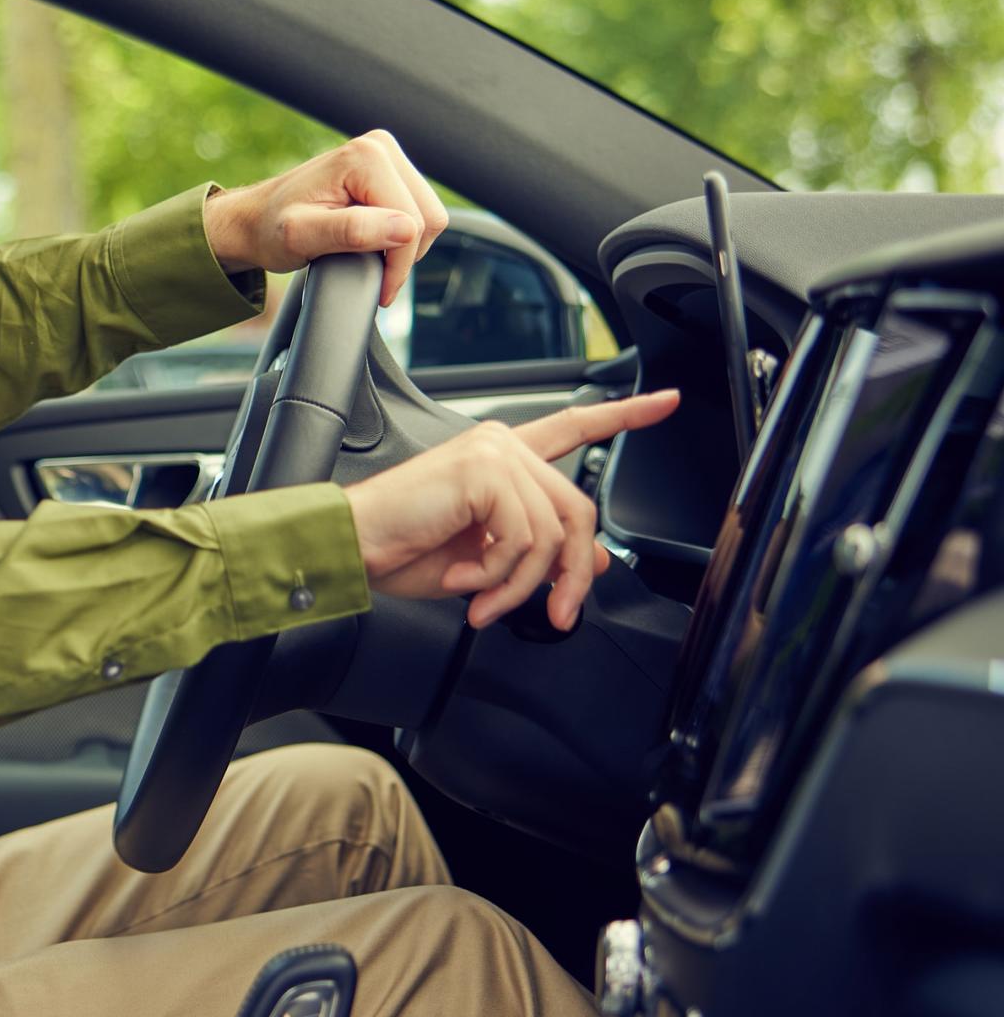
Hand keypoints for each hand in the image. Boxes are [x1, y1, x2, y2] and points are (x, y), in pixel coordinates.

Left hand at [205, 130, 447, 306]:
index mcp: (364, 157)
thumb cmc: (271, 228)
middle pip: (428, 217)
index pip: (413, 222)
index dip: (397, 264)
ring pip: (429, 216)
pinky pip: (418, 212)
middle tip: (370, 275)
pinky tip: (373, 244)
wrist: (255, 220)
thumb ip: (352, 232)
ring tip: (367, 257)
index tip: (377, 288)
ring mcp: (386, 156)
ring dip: (404, 248)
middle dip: (403, 256)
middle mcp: (379, 147)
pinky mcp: (389, 171)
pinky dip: (402, 237)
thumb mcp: (301, 237)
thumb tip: (405, 229)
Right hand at [342, 390, 680, 631]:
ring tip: (479, 600)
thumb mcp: (486, 559)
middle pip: (576, 512)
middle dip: (569, 576)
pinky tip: (462, 580)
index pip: (572, 428)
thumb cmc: (401, 548)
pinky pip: (522, 540)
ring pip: (552, 534)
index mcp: (500, 459)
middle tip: (551, 615)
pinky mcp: (484, 472)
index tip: (665, 402)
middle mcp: (500, 446)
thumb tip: (596, 560)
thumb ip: (540, 551)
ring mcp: (494, 454)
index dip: (623, 416)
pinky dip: (496, 576)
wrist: (350, 545)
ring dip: (518, 585)